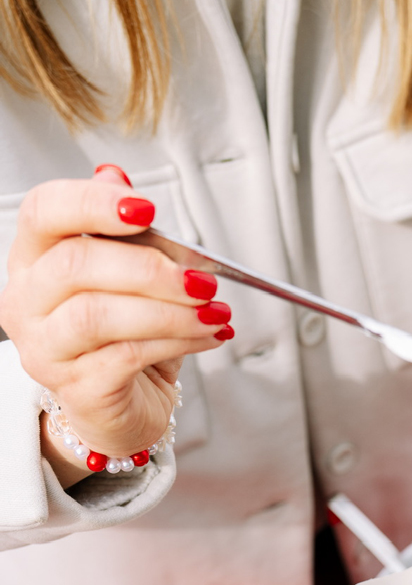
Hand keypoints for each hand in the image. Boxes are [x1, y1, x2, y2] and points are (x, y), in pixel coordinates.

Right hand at [0, 165, 232, 485]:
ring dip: (170, 310)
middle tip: (203, 278)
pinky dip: (176, 341)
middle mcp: (26, 301)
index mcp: (34, 259)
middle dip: (150, 267)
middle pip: (76, 263)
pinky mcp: (76, 388)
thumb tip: (115, 175)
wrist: (124, 409)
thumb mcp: (129, 277)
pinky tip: (206, 336)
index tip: (147, 209)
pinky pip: (126, 355)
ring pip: (99, 314)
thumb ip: (122, 231)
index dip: (94, 203)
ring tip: (213, 312)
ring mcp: (45, 349)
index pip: (45, 211)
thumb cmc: (123, 338)